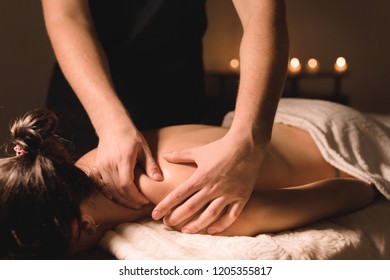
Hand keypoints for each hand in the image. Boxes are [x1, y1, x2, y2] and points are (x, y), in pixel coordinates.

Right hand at [93, 121, 162, 207]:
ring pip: (108, 190)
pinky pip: (99, 185)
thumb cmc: (130, 136)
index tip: (145, 200)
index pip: (126, 184)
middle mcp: (109, 164)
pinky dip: (107, 193)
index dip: (135, 196)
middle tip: (141, 205)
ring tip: (132, 204)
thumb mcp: (144, 148)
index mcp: (123, 159)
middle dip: (130, 201)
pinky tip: (116, 198)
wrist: (112, 126)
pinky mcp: (96, 167)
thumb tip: (159, 180)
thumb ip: (151, 165)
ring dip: (120, 199)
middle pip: (118, 190)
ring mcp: (101, 166)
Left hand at [152, 133, 266, 233]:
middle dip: (176, 217)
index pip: (179, 194)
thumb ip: (181, 155)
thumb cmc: (221, 147)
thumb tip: (164, 156)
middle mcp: (213, 187)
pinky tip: (211, 230)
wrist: (247, 145)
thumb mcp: (199, 151)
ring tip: (185, 230)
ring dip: (196, 225)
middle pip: (191, 207)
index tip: (155, 214)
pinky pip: (231, 215)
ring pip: (210, 215)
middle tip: (167, 223)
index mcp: (201, 176)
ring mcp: (228, 193)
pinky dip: (221, 225)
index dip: (165, 206)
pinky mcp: (241, 197)